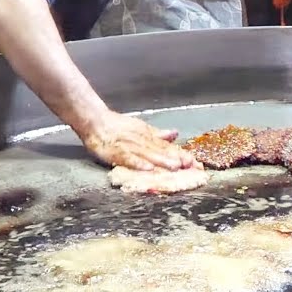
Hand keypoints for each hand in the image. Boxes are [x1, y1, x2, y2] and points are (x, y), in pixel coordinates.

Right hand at [79, 110, 196, 171]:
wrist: (95, 122)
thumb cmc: (118, 127)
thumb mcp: (141, 128)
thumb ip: (157, 134)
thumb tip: (174, 134)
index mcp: (148, 136)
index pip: (168, 147)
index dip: (182, 155)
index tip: (196, 163)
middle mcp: (142, 141)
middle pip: (161, 151)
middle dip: (177, 159)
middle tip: (191, 167)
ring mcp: (130, 146)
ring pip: (148, 155)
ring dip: (162, 161)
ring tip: (175, 168)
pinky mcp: (117, 152)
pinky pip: (129, 158)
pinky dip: (138, 164)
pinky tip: (148, 169)